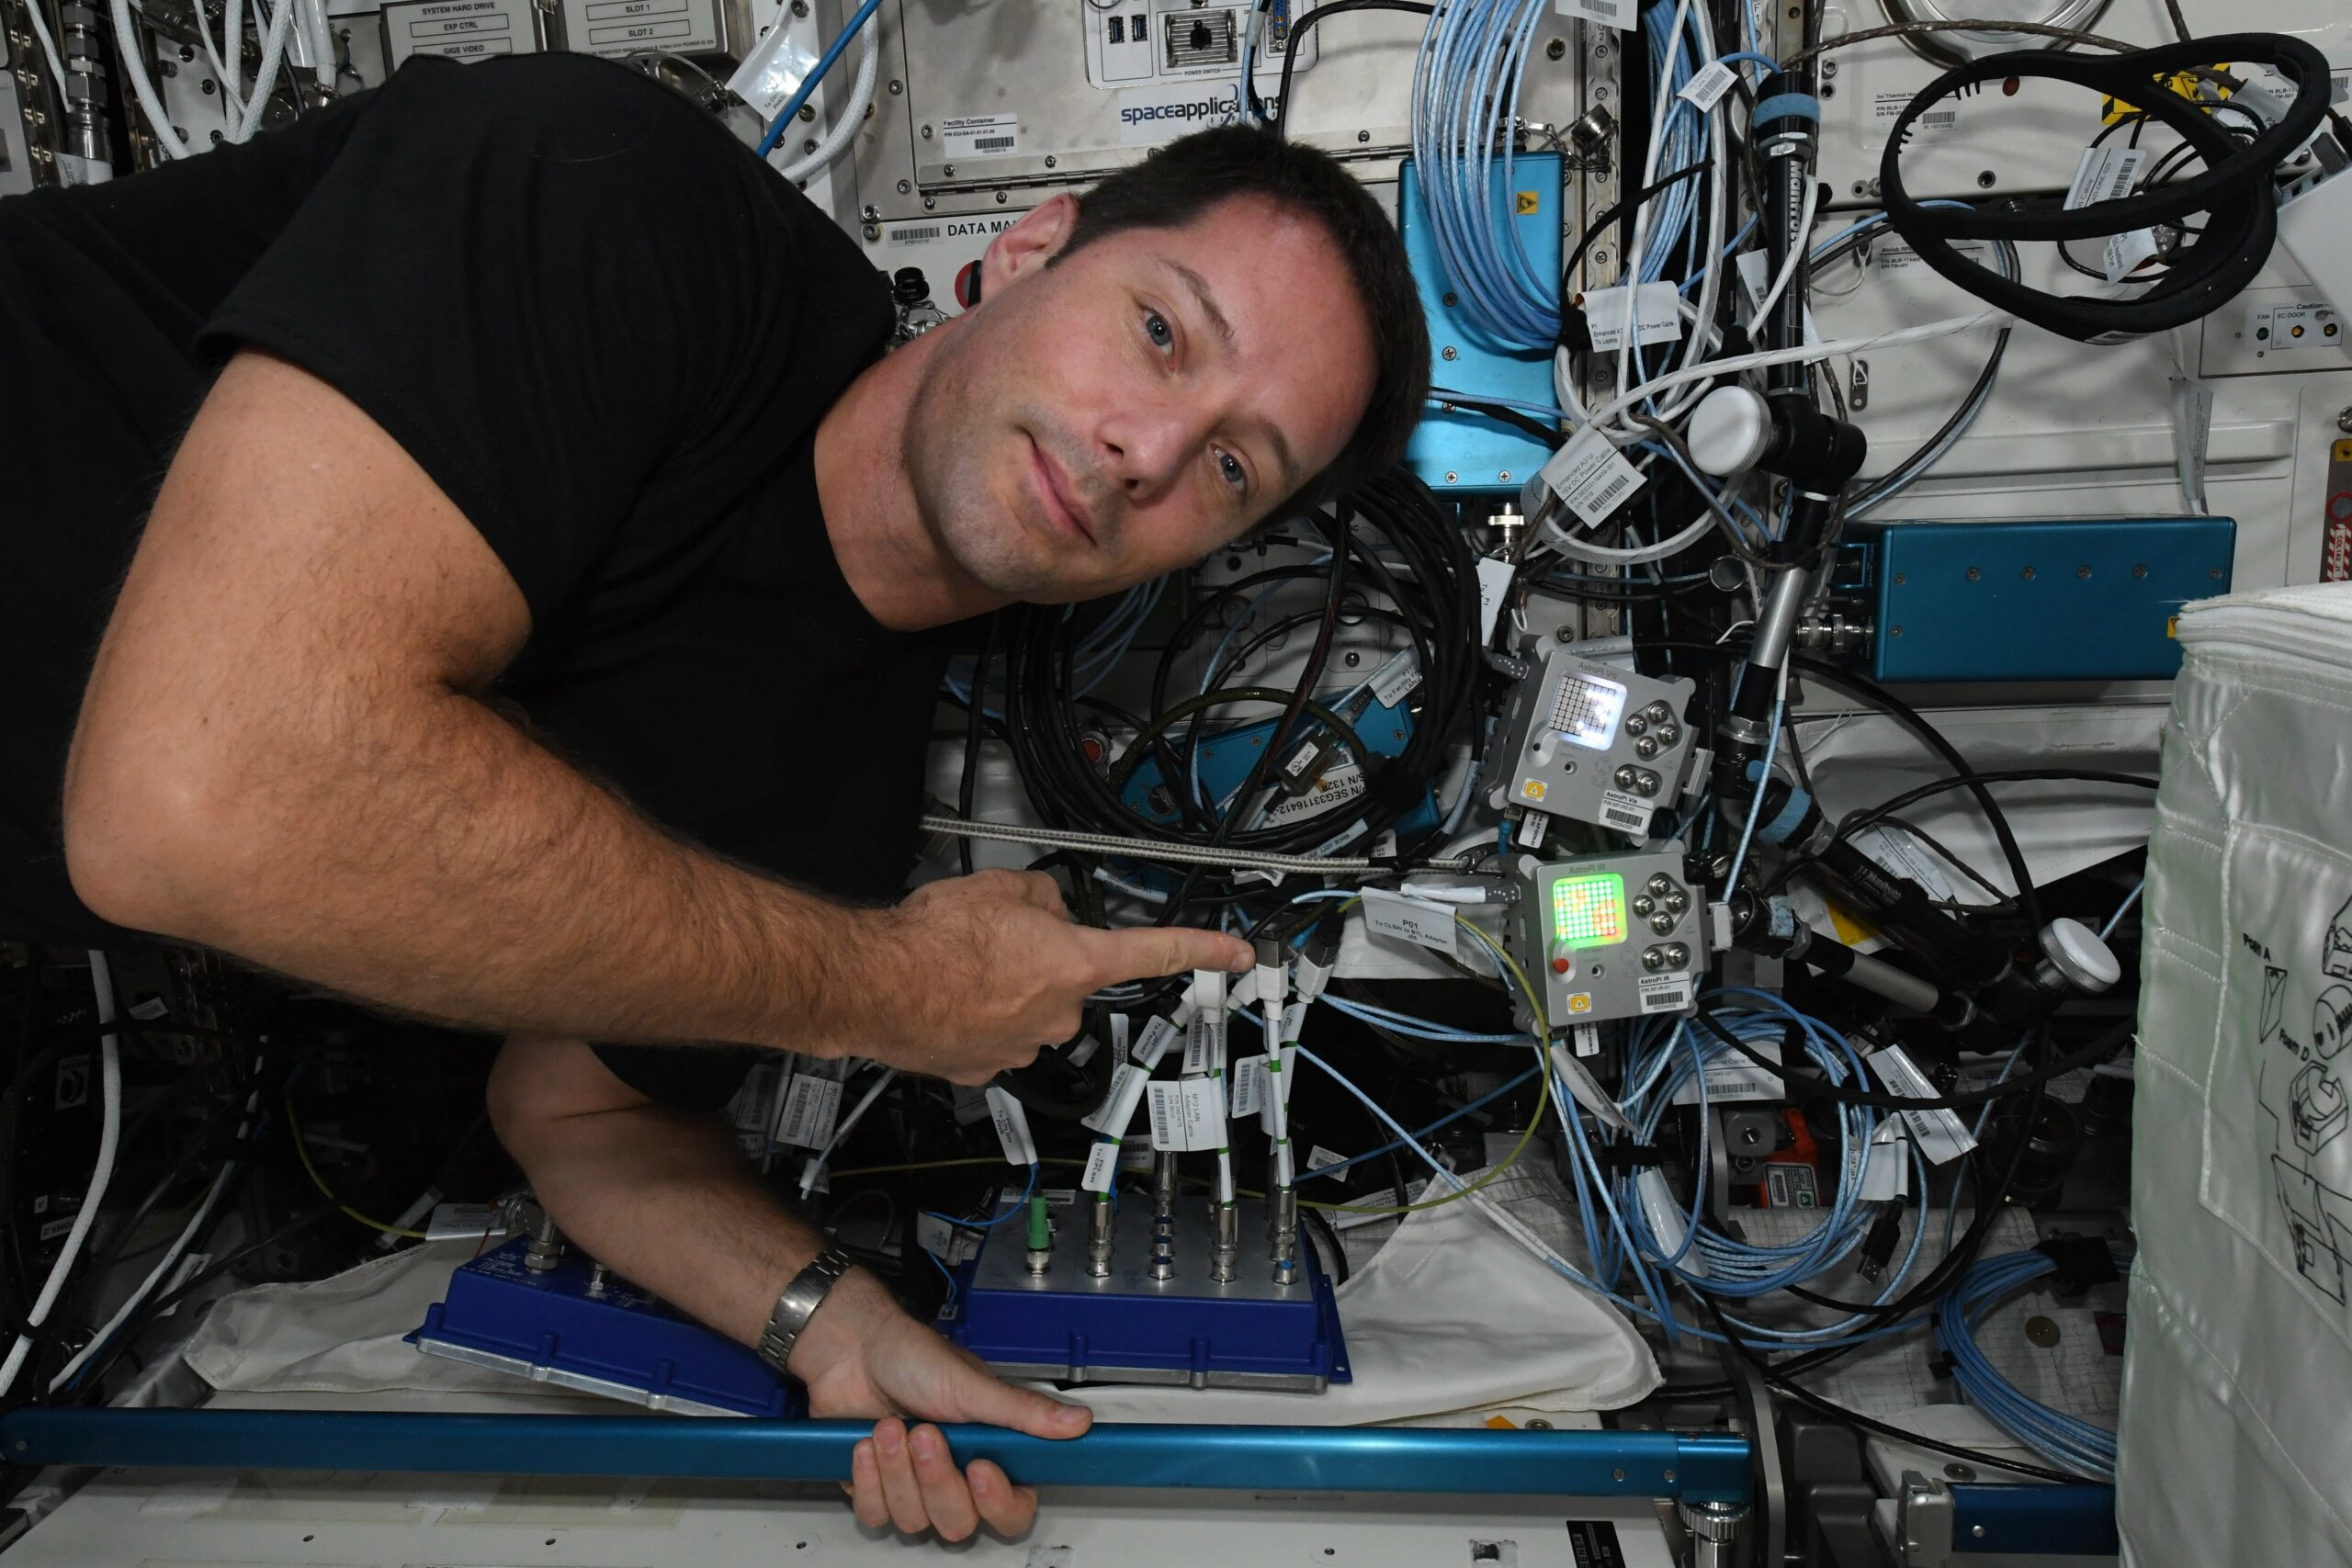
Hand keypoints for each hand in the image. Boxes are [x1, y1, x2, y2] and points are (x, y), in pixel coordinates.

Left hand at [788, 1270, 1091, 1540]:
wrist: (852, 1349)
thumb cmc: (910, 1357)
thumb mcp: (970, 1384)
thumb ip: (1022, 1411)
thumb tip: (1077, 1422)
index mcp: (989, 1452)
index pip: (1013, 1508)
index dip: (998, 1501)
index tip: (980, 1468)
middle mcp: (955, 1475)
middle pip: (959, 1522)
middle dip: (936, 1477)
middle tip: (924, 1433)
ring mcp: (914, 1486)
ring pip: (914, 1519)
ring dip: (898, 1469)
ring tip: (892, 1427)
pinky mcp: (876, 1490)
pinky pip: (876, 1513)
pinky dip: (869, 1477)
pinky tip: (868, 1444)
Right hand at [872, 869, 1251, 1083]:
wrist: (874, 982)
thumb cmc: (932, 940)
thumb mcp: (1001, 887)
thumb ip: (1044, 896)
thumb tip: (1049, 904)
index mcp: (1074, 963)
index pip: (1155, 953)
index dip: (1202, 950)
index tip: (1235, 954)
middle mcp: (1057, 1014)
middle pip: (1069, 979)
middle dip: (1044, 960)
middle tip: (998, 939)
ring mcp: (1021, 1046)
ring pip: (1029, 1009)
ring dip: (1005, 990)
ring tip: (961, 967)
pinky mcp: (983, 1068)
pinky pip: (993, 1034)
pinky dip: (976, 1017)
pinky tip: (948, 997)